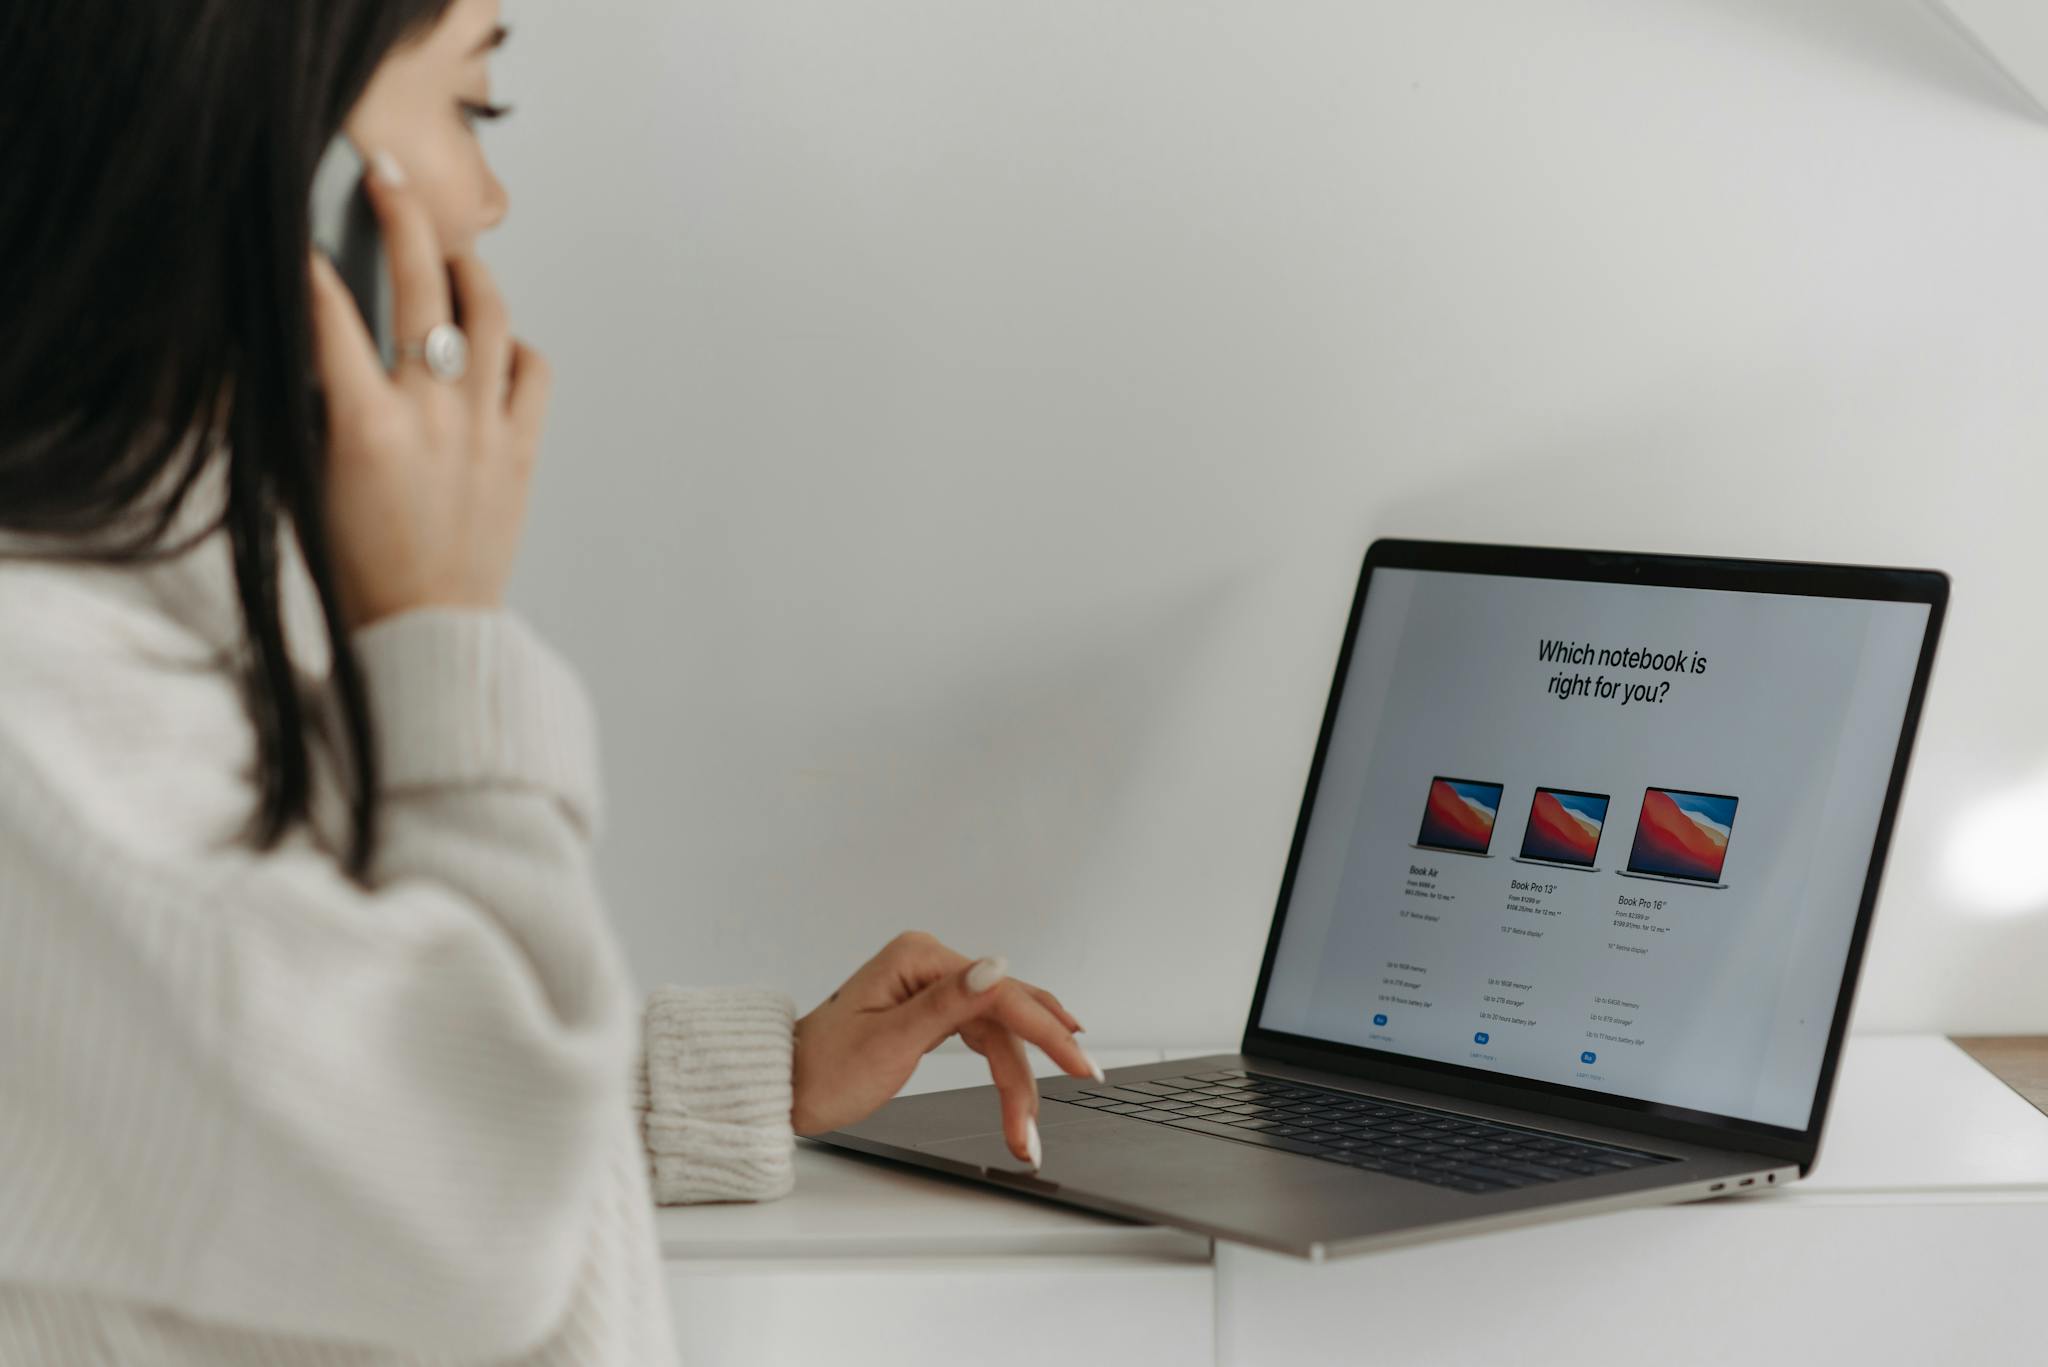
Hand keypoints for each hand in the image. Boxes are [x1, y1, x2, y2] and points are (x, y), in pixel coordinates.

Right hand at [306, 150, 548, 629]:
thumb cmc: (357, 565)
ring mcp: (484, 427)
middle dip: (404, 215)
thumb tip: (312, 349)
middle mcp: (431, 414)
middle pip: (423, 284)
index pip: (328, 313)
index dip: (306, 260)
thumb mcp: (308, 480)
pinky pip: (531, 370)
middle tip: (390, 177)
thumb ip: (312, 407)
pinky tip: (493, 346)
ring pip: (490, 314)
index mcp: (365, 424)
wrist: (426, 629)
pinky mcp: (522, 448)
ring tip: (451, 252)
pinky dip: (513, 347)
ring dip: (469, 271)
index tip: (295, 228)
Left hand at [791, 931, 1099, 1168]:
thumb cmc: (822, 1070)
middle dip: (1036, 1063)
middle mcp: (929, 965)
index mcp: (919, 959)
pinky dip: (1003, 1067)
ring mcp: (931, 988)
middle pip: (1006, 1013)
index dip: (1046, 1029)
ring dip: (1017, 1080)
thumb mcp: (889, 1041)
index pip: (1000, 993)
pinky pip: (982, 1036)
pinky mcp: (931, 1011)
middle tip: (1081, 1087)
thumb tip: (996, 968)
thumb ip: (948, 1004)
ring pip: (998, 1031)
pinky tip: (1028, 1080)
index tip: (1078, 1062)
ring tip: (1026, 1130)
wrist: (785, 1090)